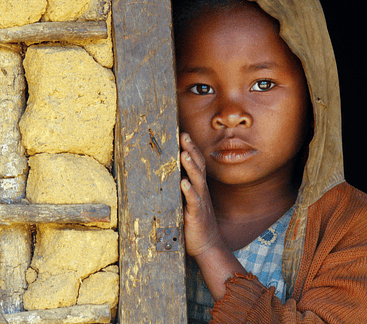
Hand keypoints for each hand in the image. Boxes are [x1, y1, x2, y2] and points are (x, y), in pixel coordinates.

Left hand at [180, 132, 222, 256]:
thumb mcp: (189, 201)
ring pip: (197, 180)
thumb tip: (171, 174)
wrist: (208, 245)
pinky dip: (189, 191)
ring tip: (184, 153)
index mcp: (198, 187)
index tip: (183, 134)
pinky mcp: (197, 214)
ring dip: (191, 166)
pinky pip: (194, 200)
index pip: (196, 163)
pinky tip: (183, 182)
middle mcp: (201, 191)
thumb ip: (183, 188)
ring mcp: (200, 202)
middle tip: (184, 135)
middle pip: (198, 166)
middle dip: (191, 149)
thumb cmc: (196, 223)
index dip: (191, 148)